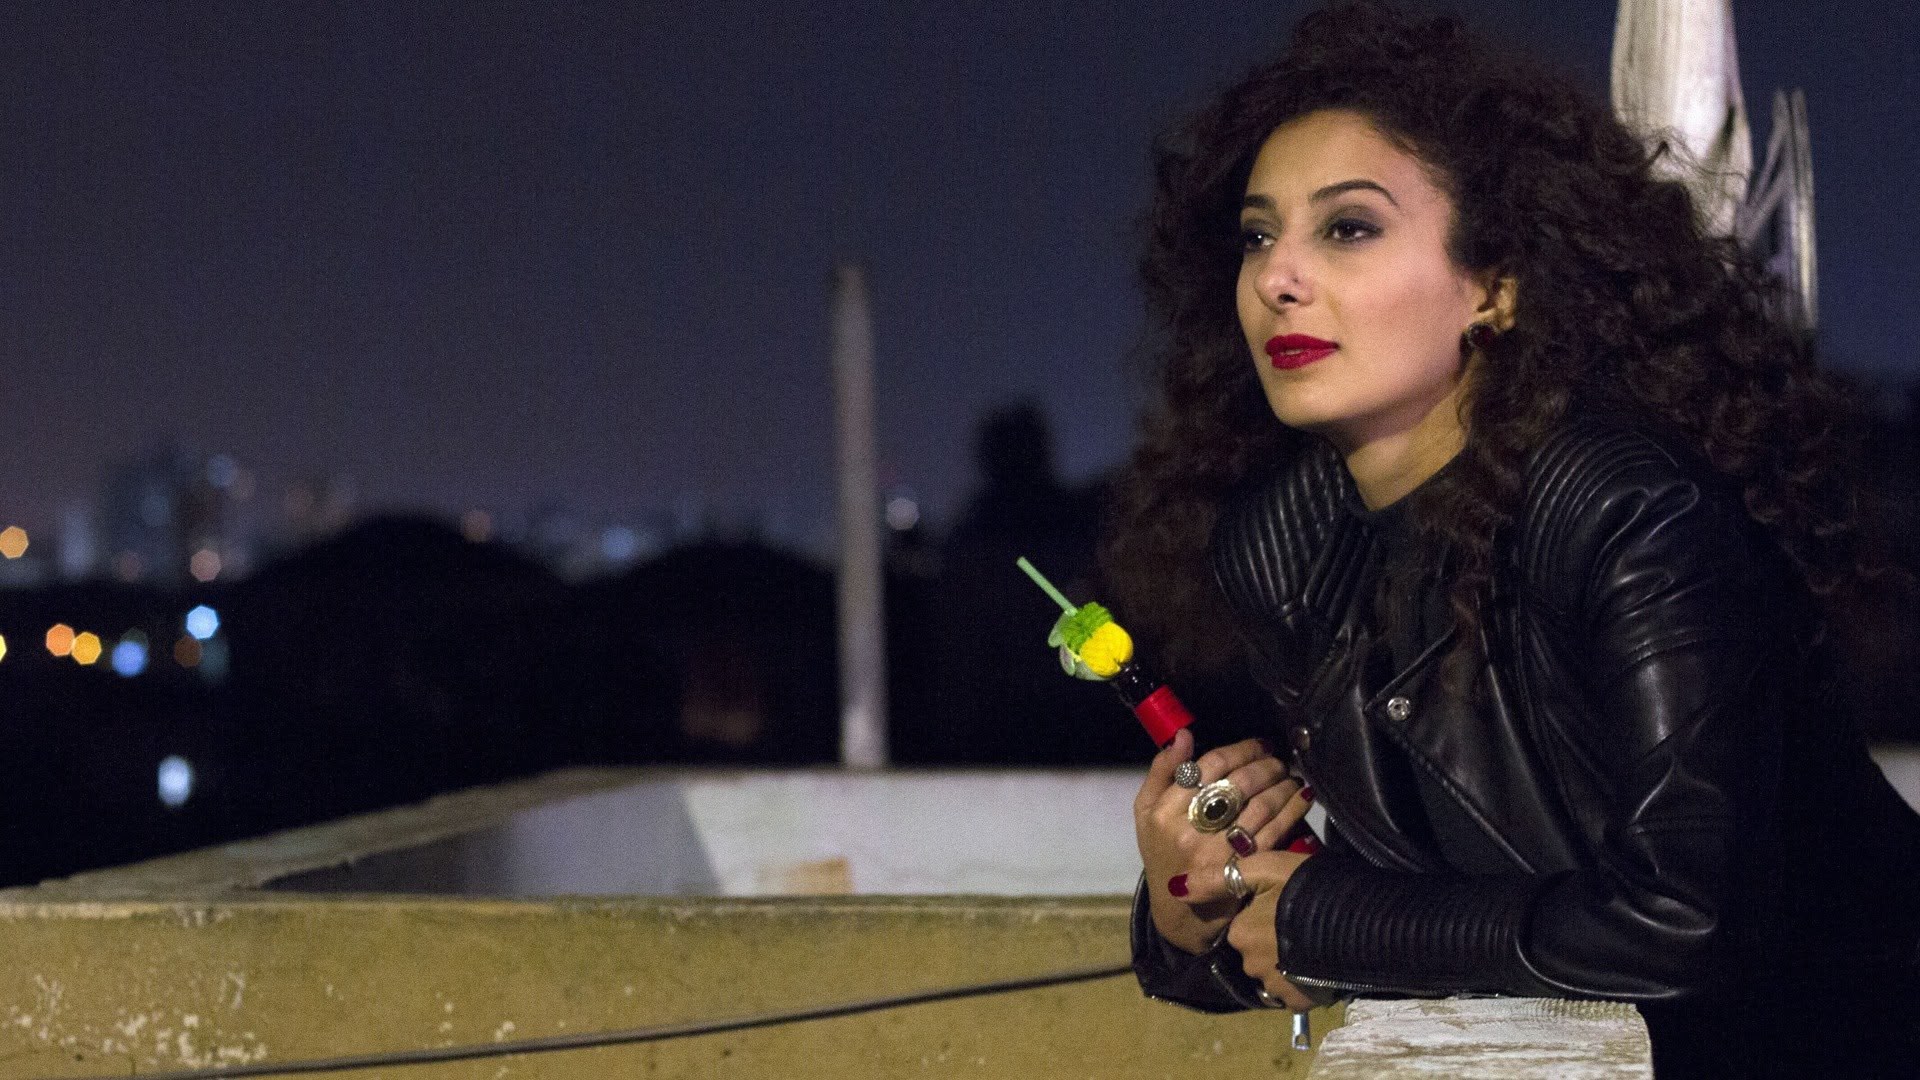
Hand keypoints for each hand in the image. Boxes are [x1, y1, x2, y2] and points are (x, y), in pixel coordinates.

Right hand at [1133, 729, 1310, 954]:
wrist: (1178, 910)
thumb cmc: (1163, 852)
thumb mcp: (1146, 812)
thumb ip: (1161, 771)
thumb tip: (1183, 736)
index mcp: (1164, 811)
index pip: (1209, 766)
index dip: (1241, 750)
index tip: (1258, 745)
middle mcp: (1189, 831)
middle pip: (1238, 783)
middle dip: (1266, 764)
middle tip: (1278, 760)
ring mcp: (1218, 853)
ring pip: (1260, 805)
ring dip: (1283, 783)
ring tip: (1290, 776)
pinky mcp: (1244, 870)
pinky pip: (1275, 831)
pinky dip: (1293, 809)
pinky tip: (1302, 797)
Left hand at [1178, 849, 1317, 1009]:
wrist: (1360, 921)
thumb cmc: (1306, 887)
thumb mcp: (1261, 868)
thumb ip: (1217, 880)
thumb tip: (1175, 889)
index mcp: (1240, 932)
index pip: (1242, 927)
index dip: (1260, 916)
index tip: (1282, 906)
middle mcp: (1250, 963)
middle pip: (1255, 952)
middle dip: (1271, 942)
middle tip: (1299, 924)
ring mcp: (1275, 986)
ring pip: (1273, 973)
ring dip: (1285, 963)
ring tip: (1312, 944)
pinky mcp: (1299, 1001)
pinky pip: (1292, 993)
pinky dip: (1301, 983)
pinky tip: (1317, 964)